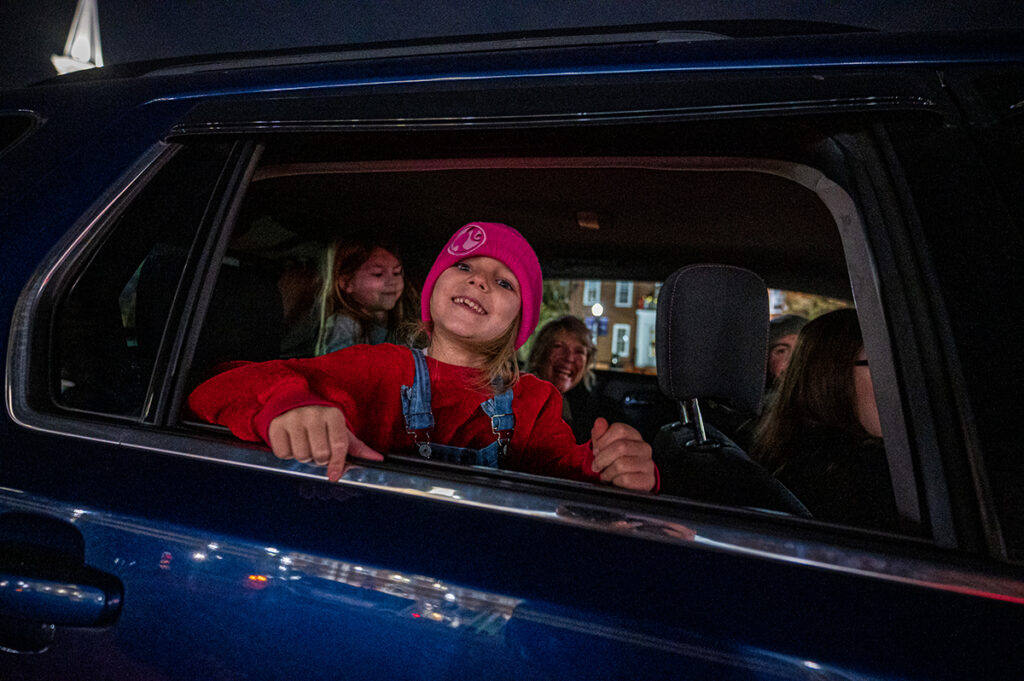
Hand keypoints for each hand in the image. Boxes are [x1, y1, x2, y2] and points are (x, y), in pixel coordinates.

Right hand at [267, 405, 383, 481]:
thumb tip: (377, 459)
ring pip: (302, 456)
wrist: (293, 407)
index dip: (338, 463)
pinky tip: (292, 442)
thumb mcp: (341, 432)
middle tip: (318, 450)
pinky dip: (288, 454)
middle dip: (320, 459)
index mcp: (333, 415)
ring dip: (304, 457)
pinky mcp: (276, 426)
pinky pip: (283, 454)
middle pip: (320, 454)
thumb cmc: (322, 424)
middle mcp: (313, 414)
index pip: (339, 445)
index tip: (334, 475)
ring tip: (305, 445)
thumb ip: (358, 448)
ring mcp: (293, 419)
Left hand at [590, 417, 655, 491]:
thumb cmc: (615, 461)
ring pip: (622, 464)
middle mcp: (644, 448)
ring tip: (606, 475)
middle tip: (597, 465)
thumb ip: (600, 433)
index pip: (619, 429)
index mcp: (634, 436)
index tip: (596, 450)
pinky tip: (615, 481)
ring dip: (608, 472)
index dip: (603, 440)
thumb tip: (600, 422)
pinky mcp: (647, 480)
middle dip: (602, 458)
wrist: (629, 483)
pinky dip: (615, 482)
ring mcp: (648, 464)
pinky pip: (626, 479)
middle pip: (620, 447)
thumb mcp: (604, 446)